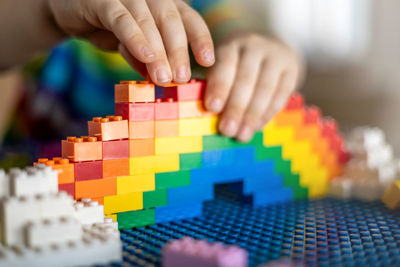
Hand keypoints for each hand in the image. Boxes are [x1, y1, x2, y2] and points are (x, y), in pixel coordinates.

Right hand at [47, 0, 214, 84]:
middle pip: (172, 20)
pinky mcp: (102, 0)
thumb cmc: (107, 27)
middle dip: (179, 51)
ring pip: (148, 22)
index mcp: (163, 4)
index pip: (188, 18)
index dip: (200, 39)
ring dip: (158, 52)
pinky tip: (146, 58)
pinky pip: (122, 20)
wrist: (66, 9)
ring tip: (165, 77)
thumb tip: (165, 79)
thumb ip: (148, 58)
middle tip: (182, 78)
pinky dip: (135, 39)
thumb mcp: (133, 46)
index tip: (208, 62)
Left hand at [205, 31, 302, 141]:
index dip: (219, 86)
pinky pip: (281, 93)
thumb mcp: (222, 68)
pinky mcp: (292, 68)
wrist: (268, 48)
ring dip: (252, 115)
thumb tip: (209, 117)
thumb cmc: (235, 65)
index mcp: (232, 45)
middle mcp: (254, 46)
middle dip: (236, 107)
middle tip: (227, 131)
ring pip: (265, 88)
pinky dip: (268, 113)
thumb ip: (216, 87)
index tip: (212, 108)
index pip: (225, 64)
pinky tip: (257, 126)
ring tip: (242, 135)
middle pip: (246, 78)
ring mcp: (276, 56)